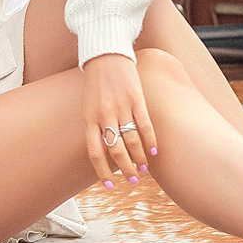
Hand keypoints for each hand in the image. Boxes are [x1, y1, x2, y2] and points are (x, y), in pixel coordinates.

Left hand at [82, 53, 155, 186]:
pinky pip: (145, 124)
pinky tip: (154, 152)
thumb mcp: (88, 106)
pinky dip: (151, 140)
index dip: (103, 172)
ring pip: (132, 140)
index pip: (95, 153)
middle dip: (126, 169)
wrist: (105, 55)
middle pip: (116, 150)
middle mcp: (104, 115)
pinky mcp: (136, 98)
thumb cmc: (96, 84)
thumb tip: (106, 150)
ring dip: (139, 158)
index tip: (111, 186)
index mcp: (89, 119)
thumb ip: (95, 127)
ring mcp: (121, 107)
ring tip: (144, 169)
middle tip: (134, 181)